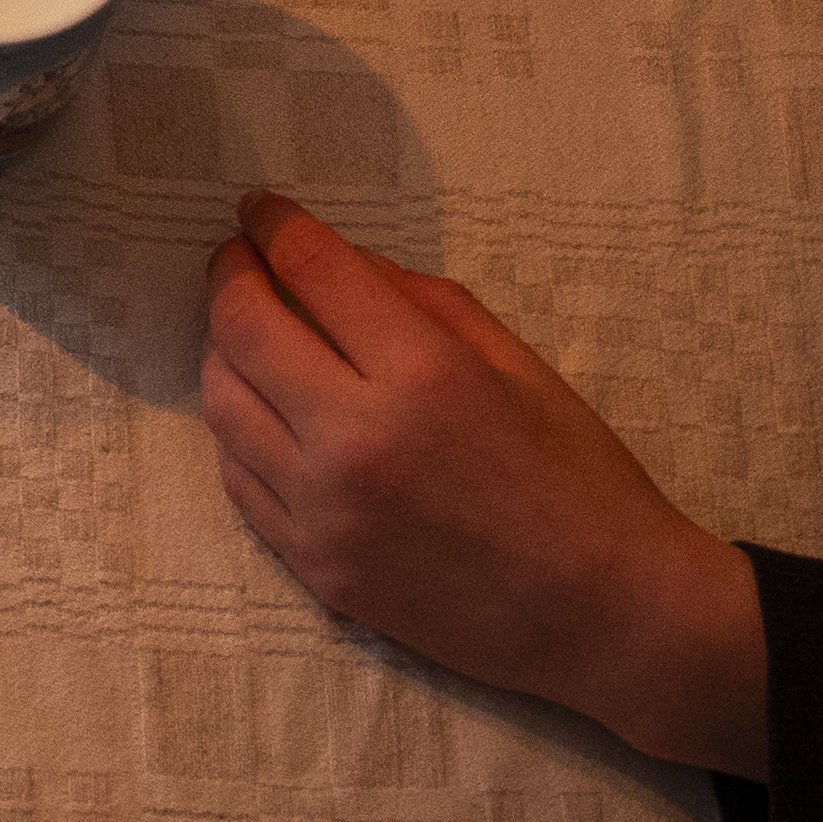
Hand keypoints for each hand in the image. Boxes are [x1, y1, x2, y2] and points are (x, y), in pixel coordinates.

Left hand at [201, 189, 768, 776]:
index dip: (276, 225)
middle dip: (230, 275)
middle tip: (238, 257)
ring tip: (243, 330)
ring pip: (222, 405)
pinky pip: (238, 480)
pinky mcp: (313, 567)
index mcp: (422, 375)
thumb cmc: (578, 478)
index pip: (314, 271)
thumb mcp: (518, 364)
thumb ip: (423, 300)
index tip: (259, 207)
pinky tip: (259, 408)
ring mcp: (324, 511)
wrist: (602, 614)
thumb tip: (339, 259)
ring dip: (220, 351)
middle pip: (242, 329)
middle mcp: (355, 440)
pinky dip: (237, 429)